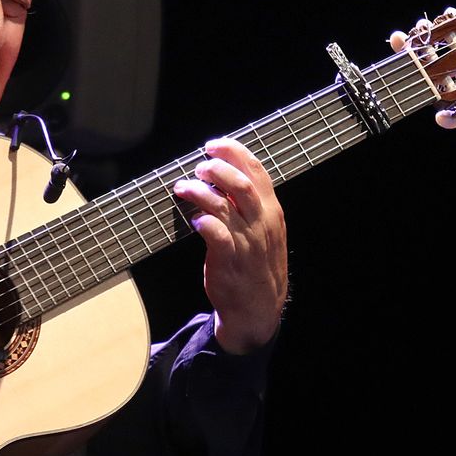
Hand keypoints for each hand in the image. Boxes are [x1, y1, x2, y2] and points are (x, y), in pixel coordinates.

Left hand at [171, 138, 288, 353]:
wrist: (258, 309)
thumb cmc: (256, 266)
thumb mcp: (264, 231)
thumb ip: (249, 205)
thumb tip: (223, 178)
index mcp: (271, 211)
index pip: (256, 171)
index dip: (234, 152)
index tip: (213, 146)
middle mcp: (261, 223)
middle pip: (240, 184)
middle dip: (216, 169)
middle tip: (199, 167)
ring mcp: (246, 242)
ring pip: (224, 205)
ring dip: (201, 191)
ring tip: (184, 187)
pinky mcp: (229, 259)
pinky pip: (216, 234)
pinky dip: (203, 221)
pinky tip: (194, 219)